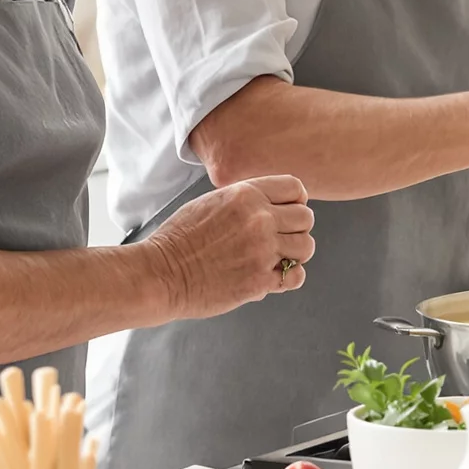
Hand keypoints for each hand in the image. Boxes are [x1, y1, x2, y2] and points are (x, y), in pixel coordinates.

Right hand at [146, 177, 314, 319]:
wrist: (161, 274)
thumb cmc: (179, 239)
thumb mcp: (212, 202)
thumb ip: (245, 201)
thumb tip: (272, 208)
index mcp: (246, 194)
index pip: (295, 188)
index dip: (295, 201)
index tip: (288, 212)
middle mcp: (259, 219)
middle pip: (306, 217)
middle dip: (296, 228)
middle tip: (281, 238)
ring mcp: (262, 250)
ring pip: (306, 246)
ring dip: (295, 253)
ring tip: (277, 258)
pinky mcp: (259, 280)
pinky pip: (296, 276)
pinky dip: (289, 277)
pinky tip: (272, 276)